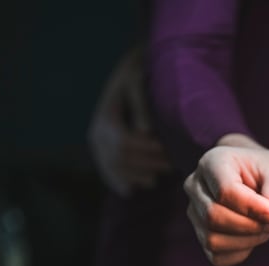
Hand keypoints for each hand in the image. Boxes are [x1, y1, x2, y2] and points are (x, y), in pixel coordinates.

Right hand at [88, 48, 171, 195]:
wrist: (127, 74)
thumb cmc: (138, 76)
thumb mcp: (138, 83)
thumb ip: (140, 106)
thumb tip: (145, 132)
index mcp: (106, 118)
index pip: (123, 142)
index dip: (146, 150)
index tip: (168, 152)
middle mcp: (97, 134)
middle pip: (120, 158)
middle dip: (146, 163)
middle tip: (171, 166)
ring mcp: (98, 146)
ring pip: (115, 168)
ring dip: (137, 175)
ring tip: (159, 176)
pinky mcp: (103, 153)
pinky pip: (109, 172)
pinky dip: (122, 182)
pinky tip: (136, 189)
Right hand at [184, 134, 268, 265]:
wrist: (247, 175)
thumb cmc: (260, 170)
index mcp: (213, 163)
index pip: (225, 191)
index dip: (253, 208)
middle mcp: (196, 186)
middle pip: (214, 217)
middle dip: (250, 226)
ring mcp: (194, 212)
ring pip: (213, 239)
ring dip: (246, 241)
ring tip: (264, 228)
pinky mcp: (199, 234)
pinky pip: (216, 255)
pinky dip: (240, 252)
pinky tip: (252, 238)